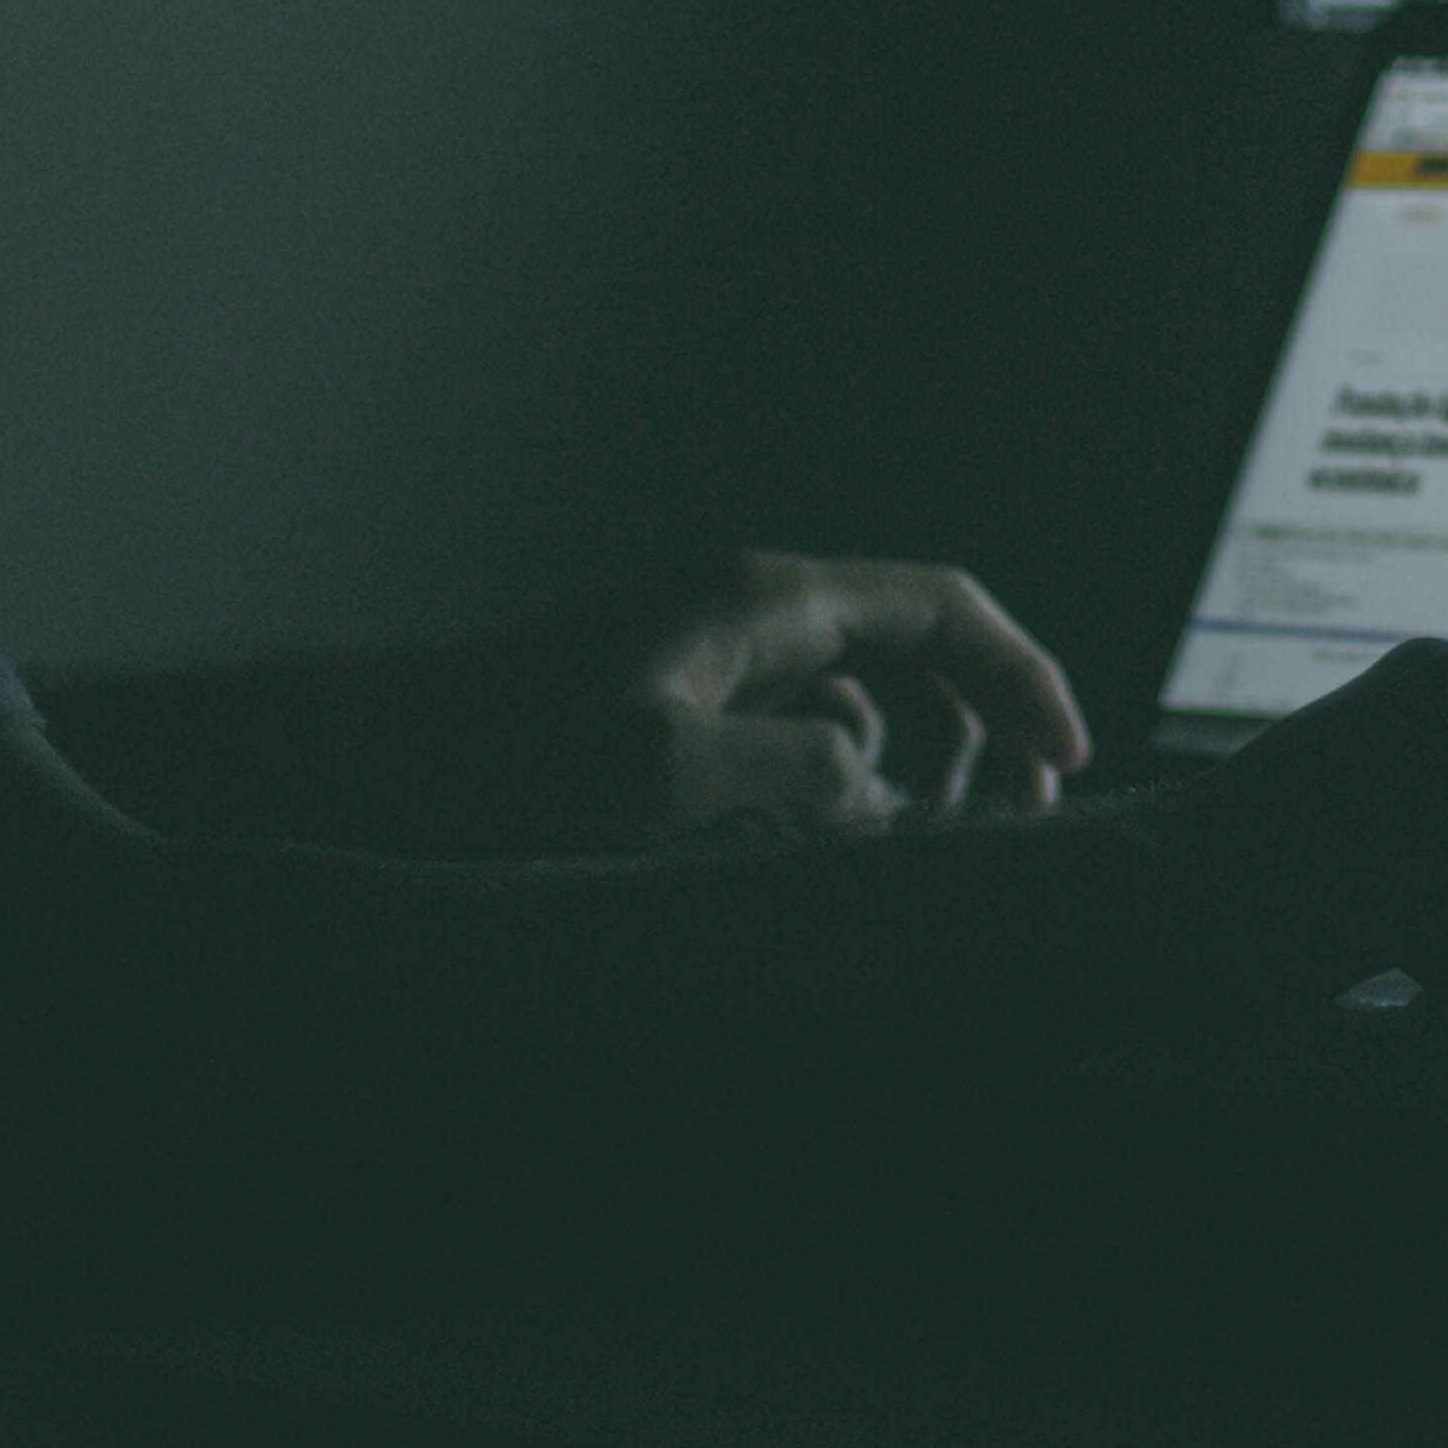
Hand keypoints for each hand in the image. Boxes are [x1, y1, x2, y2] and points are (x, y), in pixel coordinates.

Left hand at [451, 548, 1094, 851]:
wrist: (381, 760)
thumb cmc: (505, 759)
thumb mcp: (663, 773)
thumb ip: (796, 770)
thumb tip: (880, 784)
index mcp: (763, 602)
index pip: (941, 607)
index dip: (1020, 676)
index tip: (1065, 762)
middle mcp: (751, 613)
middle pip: (916, 647)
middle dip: (983, 723)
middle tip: (1020, 820)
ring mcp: (714, 658)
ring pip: (864, 695)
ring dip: (917, 761)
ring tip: (930, 845)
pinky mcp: (681, 709)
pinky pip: (801, 733)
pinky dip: (844, 781)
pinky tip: (833, 844)